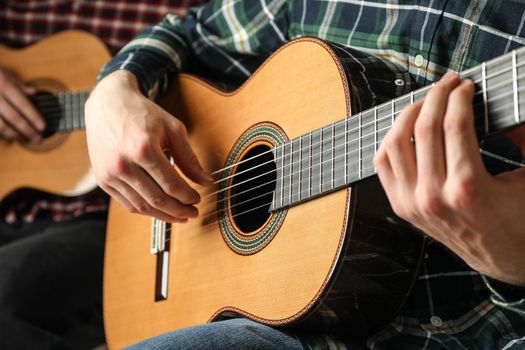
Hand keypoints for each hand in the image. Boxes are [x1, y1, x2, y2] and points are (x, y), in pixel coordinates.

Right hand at [0, 68, 44, 141]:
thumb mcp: (2, 73)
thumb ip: (17, 84)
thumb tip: (34, 92)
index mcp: (2, 84)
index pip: (22, 103)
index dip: (33, 116)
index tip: (42, 127)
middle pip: (13, 117)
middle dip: (27, 130)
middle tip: (37, 138)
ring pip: (1, 126)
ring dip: (14, 135)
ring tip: (24, 140)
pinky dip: (1, 135)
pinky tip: (8, 137)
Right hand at [84, 70, 212, 222]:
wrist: (108, 103)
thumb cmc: (143, 114)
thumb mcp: (172, 129)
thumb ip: (189, 157)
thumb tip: (206, 182)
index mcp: (143, 149)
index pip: (171, 185)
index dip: (188, 196)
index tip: (198, 199)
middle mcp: (123, 164)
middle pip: (157, 199)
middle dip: (179, 211)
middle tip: (192, 213)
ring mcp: (109, 174)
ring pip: (142, 206)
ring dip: (164, 215)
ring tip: (179, 215)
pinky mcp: (102, 179)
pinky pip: (127, 204)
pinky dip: (146, 210)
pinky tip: (160, 209)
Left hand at [374, 72, 524, 285]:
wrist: (500, 258)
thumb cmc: (517, 220)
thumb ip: (522, 140)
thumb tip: (514, 110)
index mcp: (468, 188)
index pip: (455, 125)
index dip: (459, 97)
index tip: (465, 85)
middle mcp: (433, 195)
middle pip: (424, 128)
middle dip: (436, 96)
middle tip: (448, 83)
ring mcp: (411, 202)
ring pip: (394, 143)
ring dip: (408, 113)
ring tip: (425, 102)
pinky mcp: (400, 206)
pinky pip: (383, 163)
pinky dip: (390, 139)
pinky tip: (405, 128)